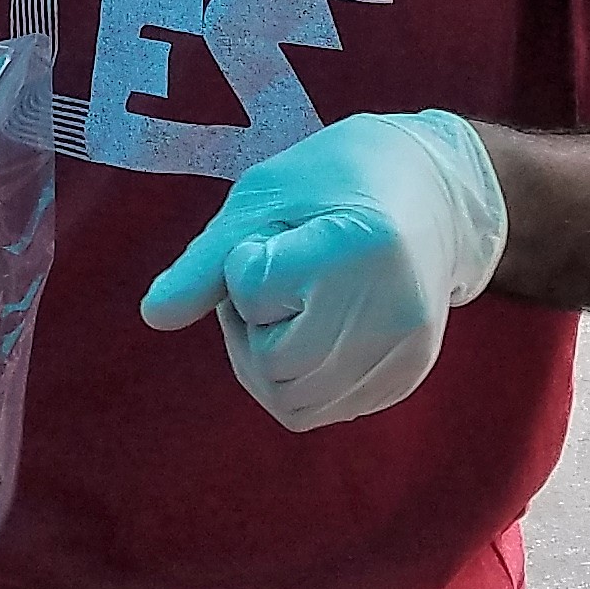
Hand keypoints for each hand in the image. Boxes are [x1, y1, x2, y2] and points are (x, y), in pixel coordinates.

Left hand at [140, 112, 511, 431]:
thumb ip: (208, 261)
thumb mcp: (266, 195)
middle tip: (270, 280)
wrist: (435, 189)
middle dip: (251, 328)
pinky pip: (328, 410)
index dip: (244, 264)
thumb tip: (153, 316)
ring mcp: (409, 348)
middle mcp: (394, 307)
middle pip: (272, 367)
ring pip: (294, 404)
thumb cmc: (337, 178)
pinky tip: (319, 329)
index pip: (252, 293)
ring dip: (271, 363)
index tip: (277, 235)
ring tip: (291, 308)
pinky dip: (305, 380)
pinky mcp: (411, 373)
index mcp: (360, 245)